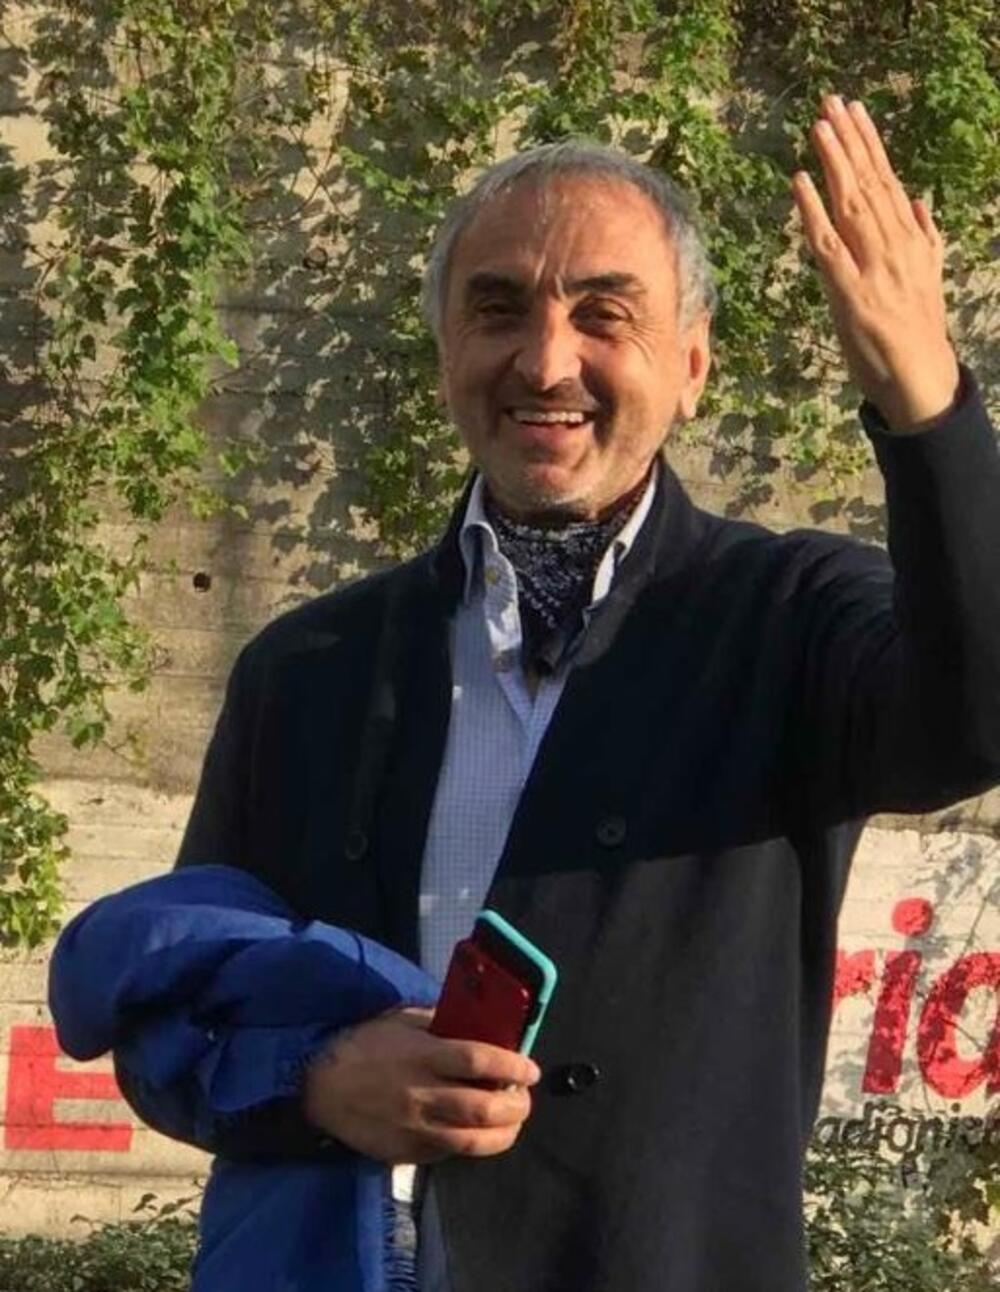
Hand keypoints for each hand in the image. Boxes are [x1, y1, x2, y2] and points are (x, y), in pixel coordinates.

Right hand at [301, 1005, 541, 1164]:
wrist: (320, 1088)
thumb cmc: (363, 1046)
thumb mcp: (400, 1020)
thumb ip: (439, 1024)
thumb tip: (476, 1026)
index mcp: (423, 1055)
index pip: (480, 1061)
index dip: (512, 1066)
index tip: (531, 1069)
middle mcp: (423, 1094)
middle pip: (484, 1107)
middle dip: (516, 1105)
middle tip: (524, 1098)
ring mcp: (415, 1129)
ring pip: (472, 1141)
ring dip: (503, 1134)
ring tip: (511, 1122)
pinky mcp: (407, 1152)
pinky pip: (449, 1154)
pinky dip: (471, 1145)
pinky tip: (477, 1134)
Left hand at [792, 94, 959, 431]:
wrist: (920, 377)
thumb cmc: (918, 332)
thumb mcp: (930, 277)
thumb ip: (925, 237)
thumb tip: (919, 200)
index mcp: (911, 240)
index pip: (887, 181)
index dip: (869, 145)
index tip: (854, 112)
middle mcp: (894, 246)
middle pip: (868, 184)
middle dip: (848, 142)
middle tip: (830, 104)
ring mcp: (873, 268)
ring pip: (851, 204)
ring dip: (833, 164)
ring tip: (818, 129)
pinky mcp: (851, 292)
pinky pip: (828, 245)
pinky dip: (813, 212)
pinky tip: (800, 184)